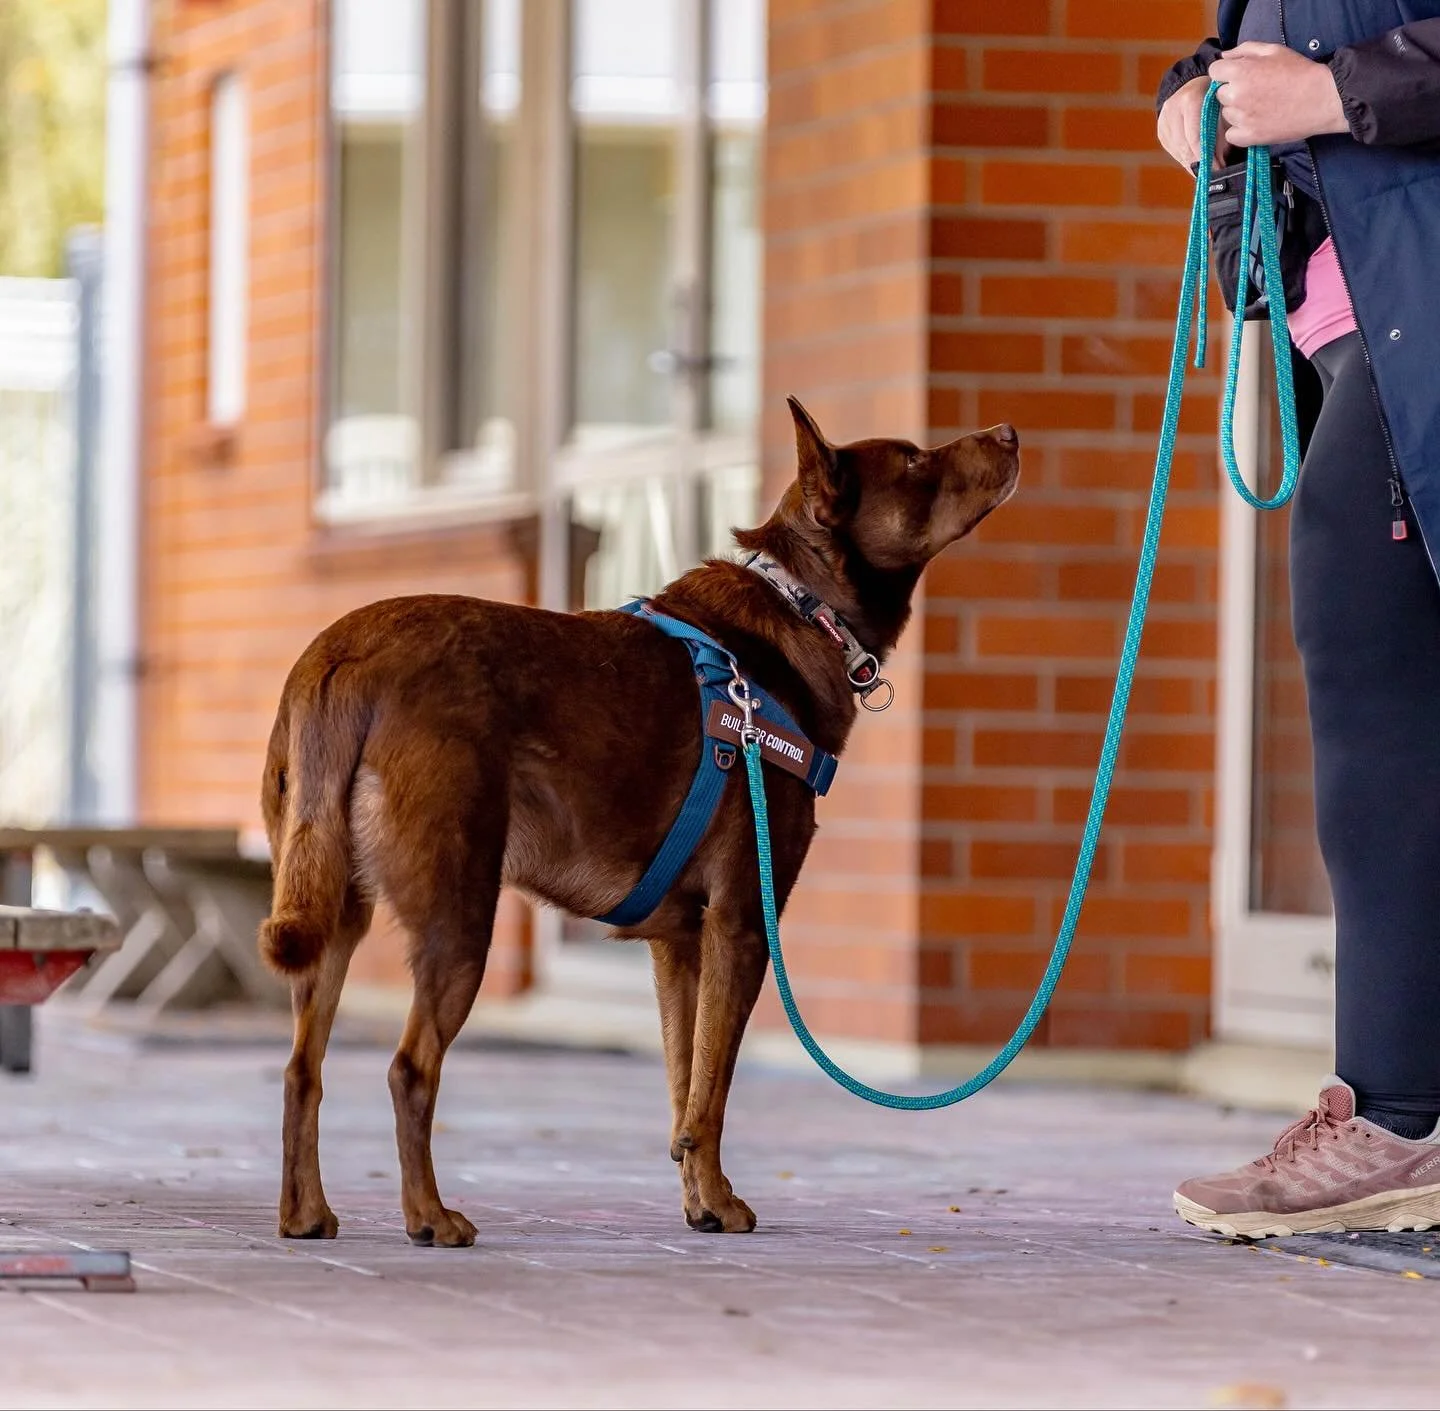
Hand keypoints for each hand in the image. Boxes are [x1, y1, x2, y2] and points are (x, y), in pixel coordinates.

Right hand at [1157, 75, 1224, 168]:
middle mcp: (1173, 109)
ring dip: (1193, 163)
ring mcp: (1164, 120)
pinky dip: (1186, 158)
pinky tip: (1197, 161)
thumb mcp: (1222, 107)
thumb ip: (1222, 131)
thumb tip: (1220, 162)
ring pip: (1178, 151)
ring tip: (1207, 170)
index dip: (1206, 156)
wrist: (1193, 83)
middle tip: (1213, 174)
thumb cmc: (1214, 95)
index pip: (1195, 136)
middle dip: (1200, 163)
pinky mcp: (1161, 130)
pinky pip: (1173, 150)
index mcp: (1190, 99)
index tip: (1218, 168)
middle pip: (1184, 147)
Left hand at [1209, 41, 1348, 145]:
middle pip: (1220, 94)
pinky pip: (1232, 135)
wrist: (1321, 98)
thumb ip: (1245, 50)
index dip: (1226, 72)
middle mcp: (1236, 95)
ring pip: (1227, 114)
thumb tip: (1224, 56)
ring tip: (1261, 107)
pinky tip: (1257, 123)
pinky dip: (1240, 131)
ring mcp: (1241, 118)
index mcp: (1240, 71)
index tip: (1239, 75)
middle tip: (1256, 91)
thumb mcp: (1274, 50)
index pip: (1215, 71)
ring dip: (1238, 111)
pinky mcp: (1248, 137)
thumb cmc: (1299, 71)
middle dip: (1233, 91)